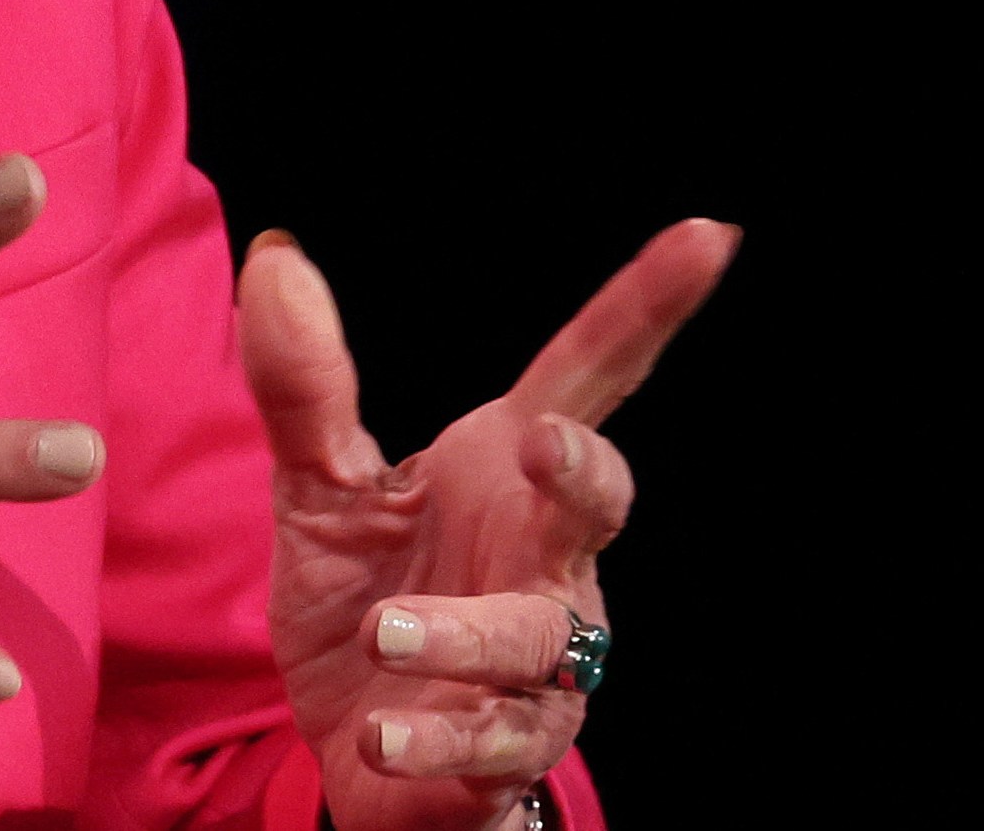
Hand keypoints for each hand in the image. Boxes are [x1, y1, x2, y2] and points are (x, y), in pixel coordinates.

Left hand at [241, 217, 738, 830]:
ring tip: (386, 629)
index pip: (587, 376)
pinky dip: (435, 741)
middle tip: (544, 443)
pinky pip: (490, 743)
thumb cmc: (365, 598)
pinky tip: (384, 734)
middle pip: (598, 501)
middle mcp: (546, 556)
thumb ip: (305, 389)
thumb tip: (275, 259)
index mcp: (506, 471)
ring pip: (534, 635)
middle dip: (583, 472)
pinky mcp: (507, 747)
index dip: (647, 305)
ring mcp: (539, 658)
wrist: (355, 750)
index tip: (709, 234)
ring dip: (465, 632)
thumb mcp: (320, 490)